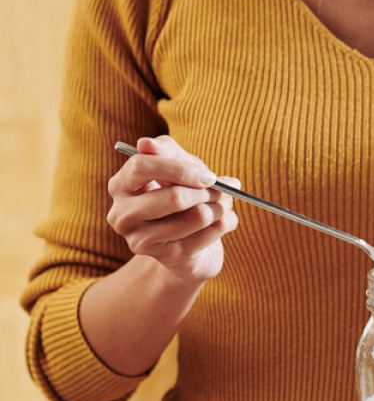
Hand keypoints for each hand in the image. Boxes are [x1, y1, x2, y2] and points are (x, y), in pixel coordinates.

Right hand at [106, 135, 238, 285]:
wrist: (188, 245)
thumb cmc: (181, 196)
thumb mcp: (177, 167)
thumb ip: (166, 151)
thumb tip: (146, 143)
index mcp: (120, 186)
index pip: (141, 166)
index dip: (180, 168)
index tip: (208, 175)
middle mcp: (122, 215)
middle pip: (175, 197)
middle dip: (209, 192)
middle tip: (226, 190)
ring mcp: (141, 240)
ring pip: (197, 216)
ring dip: (221, 207)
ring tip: (225, 205)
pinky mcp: (166, 258)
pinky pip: (209, 234)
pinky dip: (226, 223)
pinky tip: (224, 222)